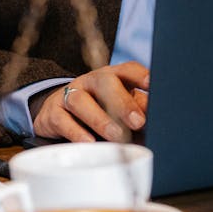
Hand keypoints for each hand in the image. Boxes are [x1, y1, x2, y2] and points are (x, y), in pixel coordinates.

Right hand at [30, 61, 149, 142]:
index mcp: (112, 77)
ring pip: (81, 100)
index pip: (127, 70)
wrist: (58, 115)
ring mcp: (70, 94)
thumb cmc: (98, 113)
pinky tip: (88, 142)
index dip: (140, 75)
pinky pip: (62, 120)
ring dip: (100, 119)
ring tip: (116, 136)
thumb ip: (136, 115)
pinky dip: (76, 132)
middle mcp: (91, 81)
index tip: (152, 85)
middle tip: (138, 122)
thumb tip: (159, 126)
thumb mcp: (118, 111)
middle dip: (123, 102)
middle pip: (105, 83)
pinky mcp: (53, 113)